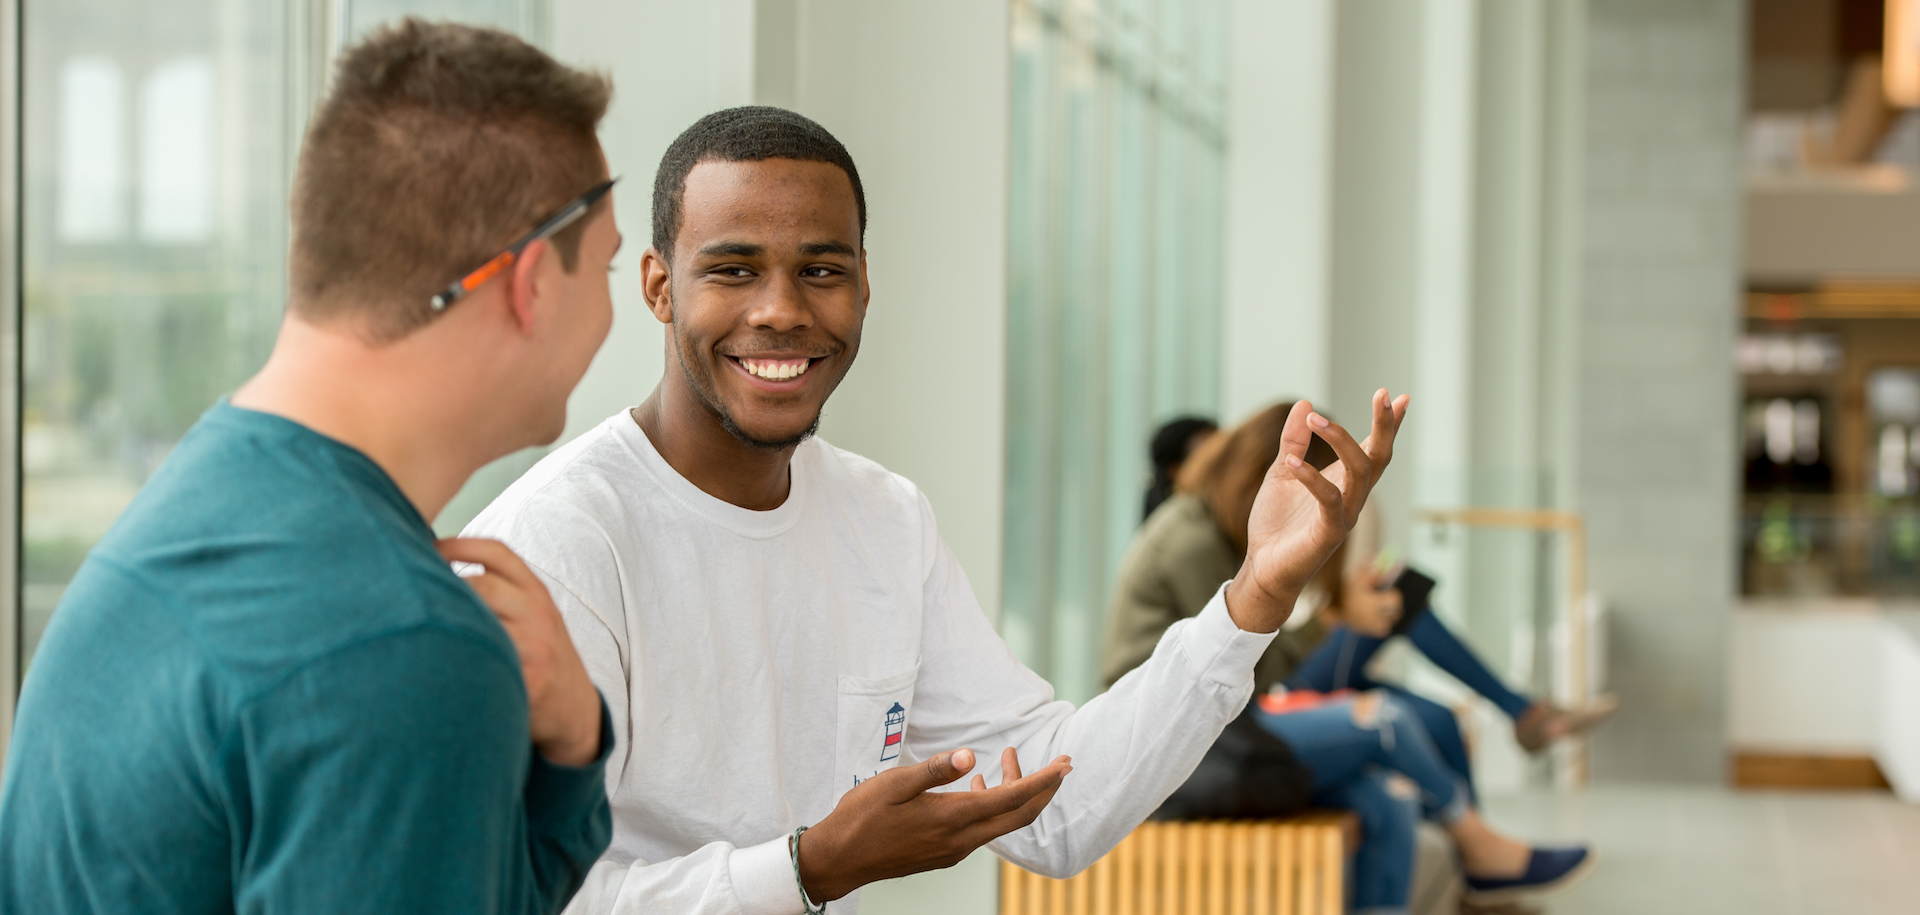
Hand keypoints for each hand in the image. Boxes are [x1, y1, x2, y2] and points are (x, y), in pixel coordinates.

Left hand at [437, 538, 602, 766]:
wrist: (574, 707)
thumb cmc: (543, 657)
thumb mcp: (536, 615)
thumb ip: (504, 593)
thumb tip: (438, 570)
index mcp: (538, 593)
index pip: (498, 553)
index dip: (458, 545)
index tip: (427, 546)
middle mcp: (538, 614)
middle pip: (481, 584)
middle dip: (442, 586)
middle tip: (410, 591)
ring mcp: (534, 648)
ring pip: (479, 623)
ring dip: (443, 622)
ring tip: (417, 626)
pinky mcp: (527, 681)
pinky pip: (483, 662)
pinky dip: (455, 658)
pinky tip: (436, 660)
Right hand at [797, 747, 1071, 900]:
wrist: (839, 860)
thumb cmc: (861, 817)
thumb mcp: (894, 784)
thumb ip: (936, 770)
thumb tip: (971, 756)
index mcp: (952, 818)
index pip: (1012, 799)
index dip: (1043, 781)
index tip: (1065, 764)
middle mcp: (960, 840)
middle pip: (1018, 816)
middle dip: (1044, 789)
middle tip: (1062, 764)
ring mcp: (953, 850)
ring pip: (1000, 823)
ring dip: (1015, 794)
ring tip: (1009, 759)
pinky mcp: (943, 854)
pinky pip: (982, 830)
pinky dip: (992, 806)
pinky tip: (978, 785)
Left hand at [1225, 390, 1409, 632]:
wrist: (1263, 568)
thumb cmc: (1277, 523)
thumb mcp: (1282, 472)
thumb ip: (1293, 441)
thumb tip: (1304, 404)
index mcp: (1344, 482)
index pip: (1372, 449)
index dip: (1388, 425)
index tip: (1400, 396)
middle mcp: (1352, 497)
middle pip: (1379, 457)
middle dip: (1385, 426)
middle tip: (1382, 394)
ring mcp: (1344, 515)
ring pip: (1360, 473)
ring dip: (1341, 441)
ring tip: (1315, 419)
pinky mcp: (1328, 533)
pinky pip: (1330, 501)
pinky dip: (1311, 478)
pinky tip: (1291, 462)